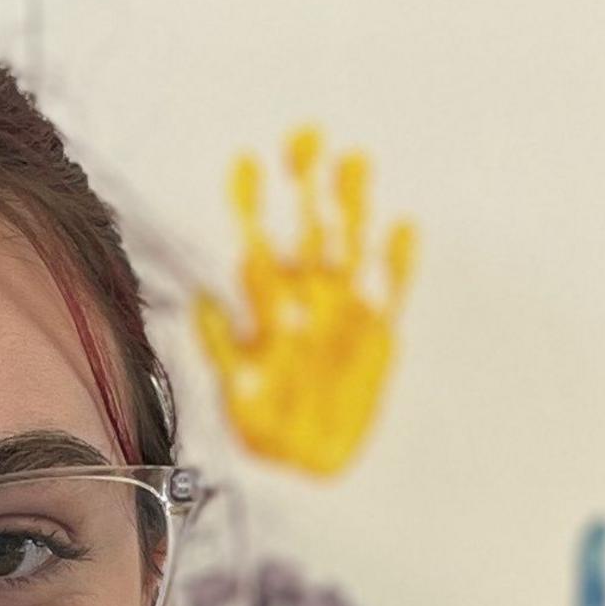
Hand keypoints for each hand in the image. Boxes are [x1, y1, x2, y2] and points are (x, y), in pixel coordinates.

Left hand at [194, 126, 415, 477]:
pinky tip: (401, 229)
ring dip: (352, 205)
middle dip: (306, 183)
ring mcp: (344, 309)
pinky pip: (392, 288)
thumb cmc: (262, 425)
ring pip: (350, 244)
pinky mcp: (378, 332)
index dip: (249, 203)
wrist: (303, 467)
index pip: (255, 240)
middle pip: (307, 226)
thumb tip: (203, 301)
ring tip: (354, 163)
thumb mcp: (233, 388)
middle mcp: (305, 294)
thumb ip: (221, 346)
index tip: (245, 163)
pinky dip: (397, 261)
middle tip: (306, 138)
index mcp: (265, 302)